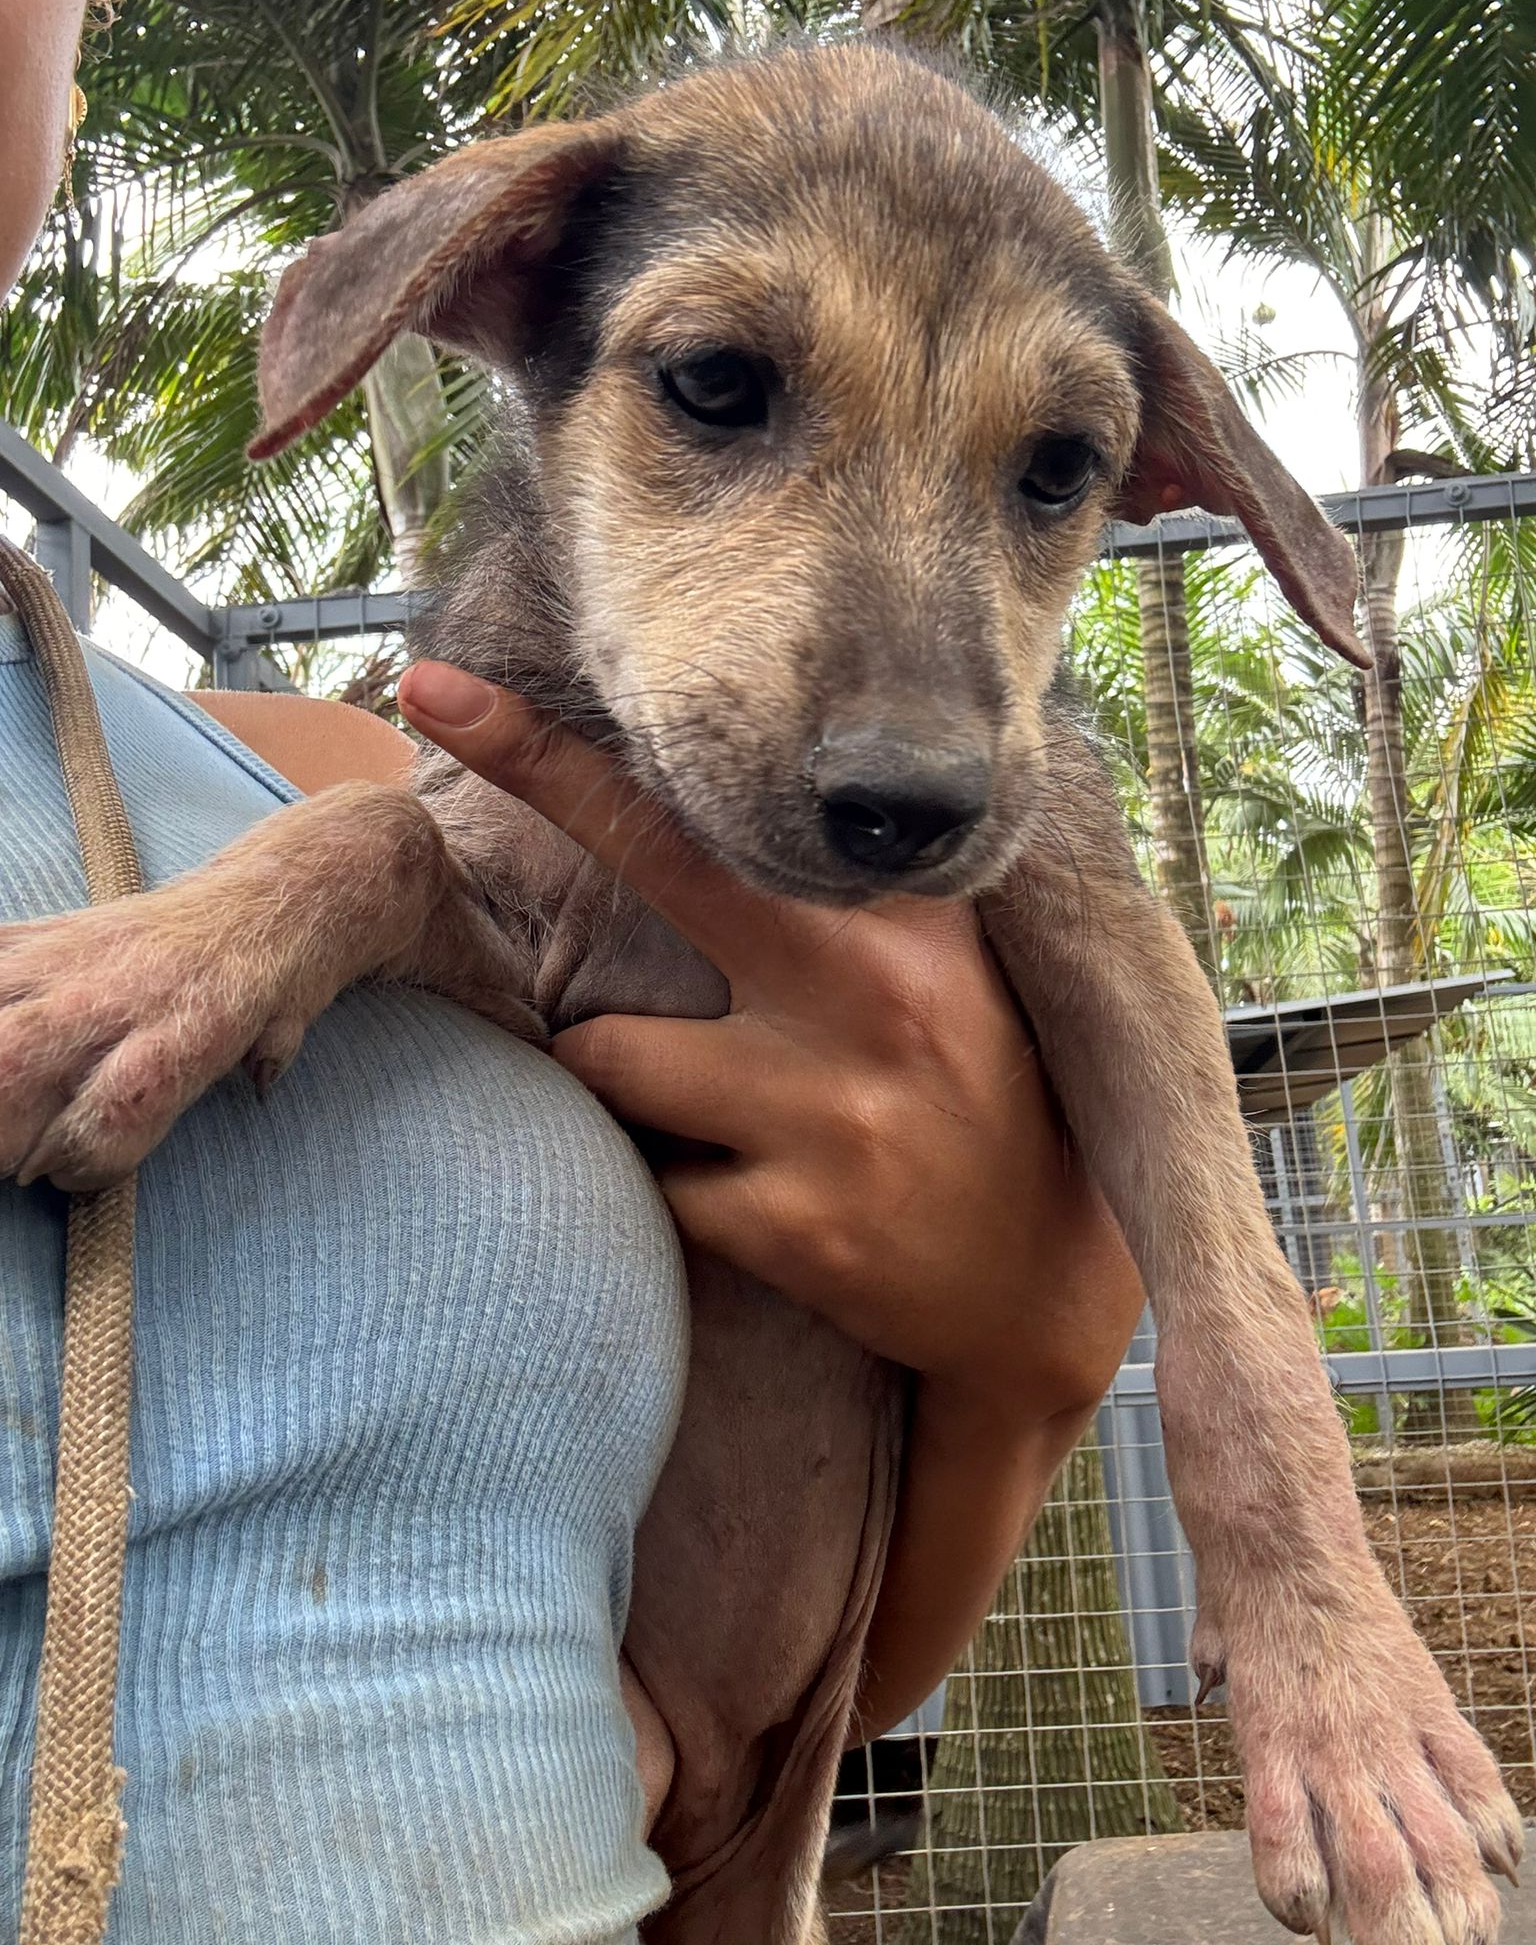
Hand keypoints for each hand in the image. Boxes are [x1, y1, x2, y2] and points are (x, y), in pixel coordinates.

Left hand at [398, 660, 1143, 1419]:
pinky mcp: (791, 1228)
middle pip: (660, 869)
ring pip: (608, 1053)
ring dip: (618, 1068)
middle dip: (535, 780)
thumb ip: (858, 904)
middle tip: (432, 699)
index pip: (748, 808)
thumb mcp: (956, 982)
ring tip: (708, 1097)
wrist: (1044, 1298)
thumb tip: (725, 809)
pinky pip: (648, 1180)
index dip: (589, 746)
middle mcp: (872, 998)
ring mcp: (826, 1117)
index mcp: (916, 924)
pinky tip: (745, 1192)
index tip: (454, 684)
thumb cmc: (986, 1108)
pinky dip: (667, 1180)